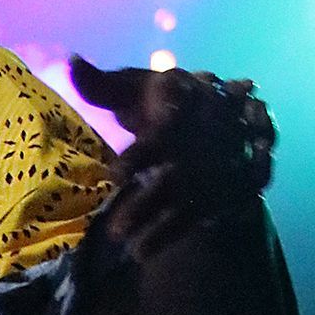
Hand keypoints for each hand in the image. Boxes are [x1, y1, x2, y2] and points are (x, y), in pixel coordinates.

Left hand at [70, 56, 274, 261]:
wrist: (224, 109)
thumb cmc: (165, 103)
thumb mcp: (136, 89)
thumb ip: (104, 85)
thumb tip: (71, 63)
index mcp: (189, 100)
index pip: (166, 129)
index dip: (141, 154)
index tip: (116, 175)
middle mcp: (215, 128)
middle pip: (181, 172)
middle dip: (148, 203)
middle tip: (113, 231)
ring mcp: (232, 156)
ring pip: (199, 197)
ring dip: (166, 227)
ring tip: (132, 251)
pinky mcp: (243, 180)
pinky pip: (218, 209)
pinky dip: (183, 231)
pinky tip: (149, 250)